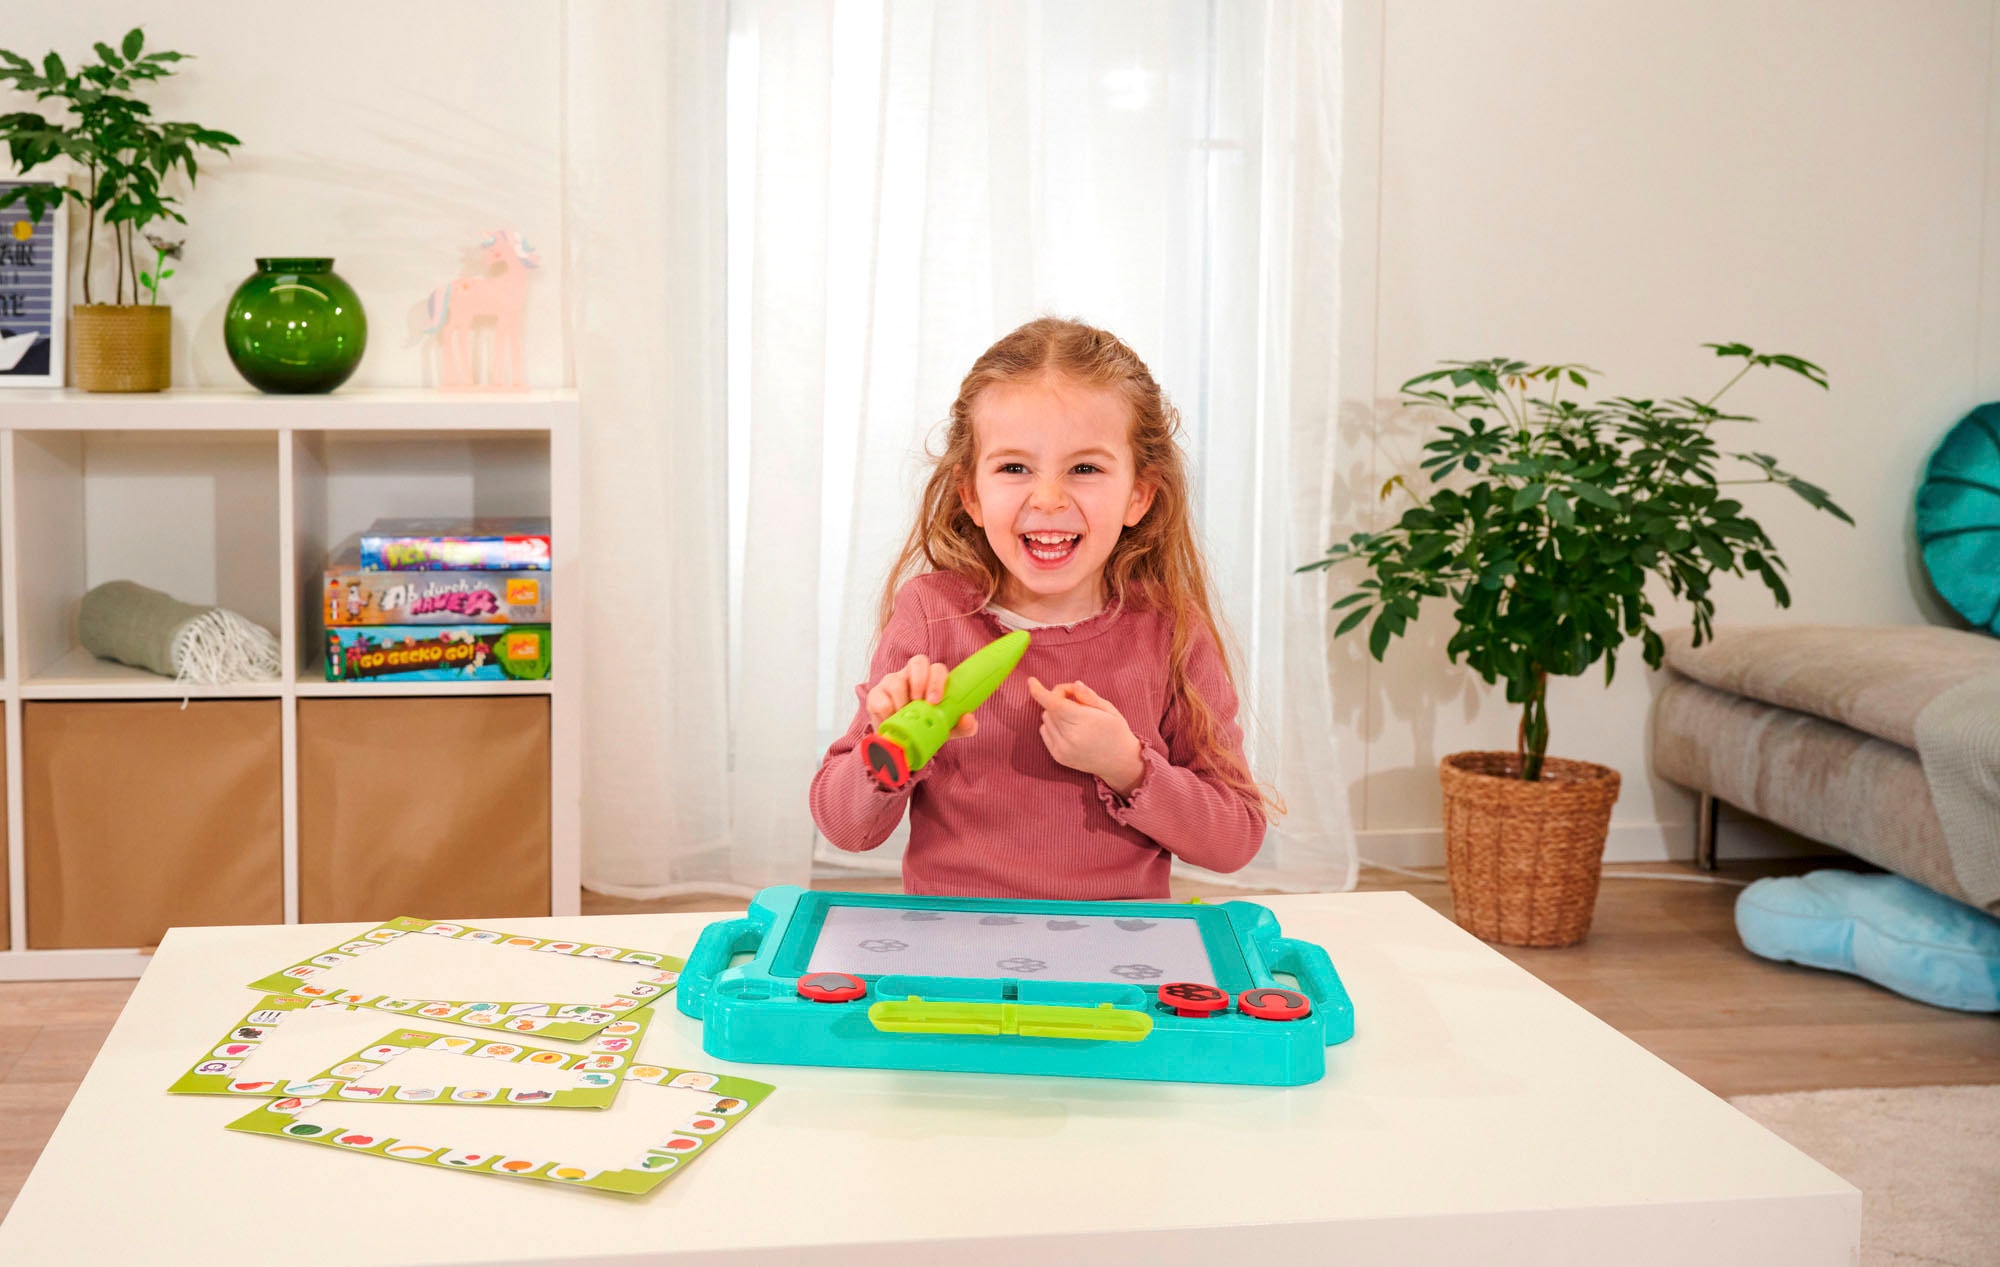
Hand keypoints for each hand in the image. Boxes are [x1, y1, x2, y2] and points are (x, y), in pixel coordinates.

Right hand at [866, 655, 977, 737]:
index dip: (936, 680)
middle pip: (917, 662)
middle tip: (920, 703)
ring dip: (901, 701)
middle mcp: (911, 676)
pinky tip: (891, 721)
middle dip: (920, 681)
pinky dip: (886, 712)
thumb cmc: (926, 727)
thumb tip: (968, 719)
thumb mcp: (947, 729)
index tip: (935, 700)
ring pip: (895, 680)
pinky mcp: (875, 696)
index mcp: (930, 680)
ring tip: (905, 717)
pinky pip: (879, 698)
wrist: (902, 743)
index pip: (935, 668)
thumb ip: (962, 725)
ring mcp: (891, 682)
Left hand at [1026, 676, 1144, 794]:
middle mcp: (1069, 737)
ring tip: (1075, 716)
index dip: (1039, 691)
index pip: (1054, 703)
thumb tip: (1074, 685)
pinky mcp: (1058, 757)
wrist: (1120, 763)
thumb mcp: (1109, 709)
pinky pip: (1044, 732)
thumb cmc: (1116, 731)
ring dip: (1055, 712)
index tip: (1031, 681)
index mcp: (1083, 722)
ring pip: (1045, 719)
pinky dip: (1052, 725)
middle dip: (1058, 698)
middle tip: (1076, 699)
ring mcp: (1062, 749)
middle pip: (1050, 708)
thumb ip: (1089, 696)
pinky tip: (1068, 728)